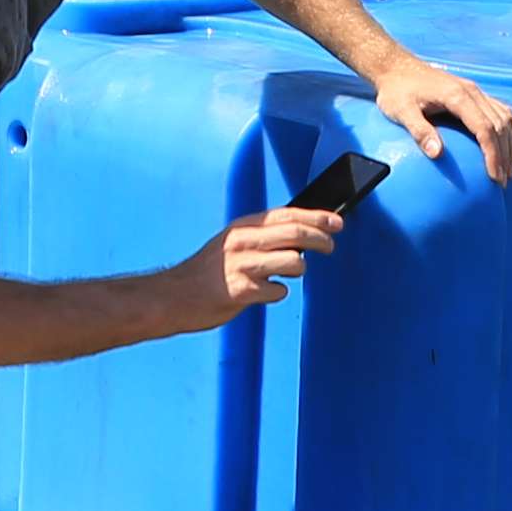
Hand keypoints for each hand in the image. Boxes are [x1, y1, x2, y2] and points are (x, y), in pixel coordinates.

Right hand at [179, 203, 332, 326]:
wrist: (173, 296)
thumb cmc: (208, 272)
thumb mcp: (232, 243)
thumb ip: (262, 238)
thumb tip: (300, 237)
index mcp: (243, 227)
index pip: (288, 214)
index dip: (317, 216)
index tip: (337, 221)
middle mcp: (243, 242)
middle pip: (296, 234)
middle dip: (321, 239)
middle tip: (331, 246)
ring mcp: (242, 266)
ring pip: (293, 262)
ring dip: (299, 269)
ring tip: (288, 274)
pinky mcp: (241, 291)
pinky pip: (277, 292)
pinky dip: (278, 293)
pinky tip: (265, 293)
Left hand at [370, 53, 511, 184]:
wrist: (396, 67)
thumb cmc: (396, 91)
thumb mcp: (401, 112)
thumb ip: (419, 131)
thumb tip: (437, 154)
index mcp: (457, 96)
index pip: (485, 129)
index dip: (493, 155)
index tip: (496, 177)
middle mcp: (472, 92)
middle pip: (499, 126)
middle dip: (505, 155)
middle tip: (504, 182)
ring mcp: (476, 91)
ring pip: (505, 118)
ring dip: (511, 145)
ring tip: (511, 170)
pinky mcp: (475, 94)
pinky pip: (502, 110)